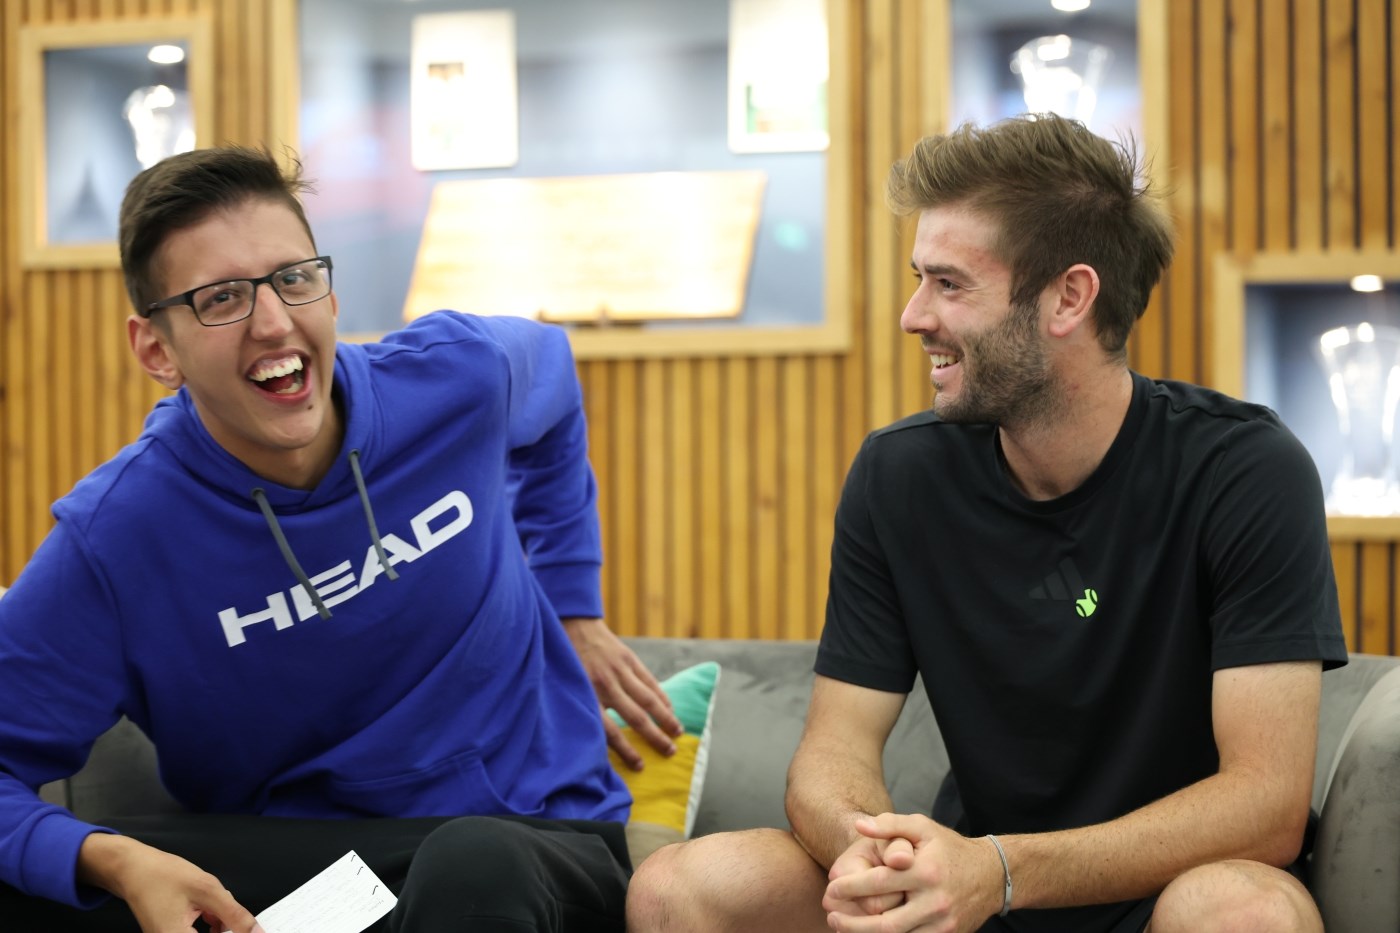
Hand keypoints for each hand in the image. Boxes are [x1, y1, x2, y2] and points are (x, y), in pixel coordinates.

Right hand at [77, 833, 261, 932]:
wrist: (133, 869)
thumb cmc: (164, 875)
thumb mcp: (207, 890)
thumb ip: (234, 914)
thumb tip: (256, 932)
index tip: (248, 930)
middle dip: (223, 927)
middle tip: (218, 910)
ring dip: (218, 925)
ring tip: (208, 907)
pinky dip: (208, 923)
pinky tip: (208, 911)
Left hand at [562, 617, 682, 768]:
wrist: (571, 624)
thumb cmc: (565, 663)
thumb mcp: (566, 689)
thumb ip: (581, 711)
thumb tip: (593, 741)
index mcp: (587, 696)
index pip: (610, 732)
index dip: (626, 751)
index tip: (640, 766)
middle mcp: (605, 685)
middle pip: (636, 718)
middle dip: (655, 738)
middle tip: (669, 753)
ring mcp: (619, 671)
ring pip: (648, 700)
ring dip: (666, 718)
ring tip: (678, 732)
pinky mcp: (628, 659)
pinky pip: (649, 681)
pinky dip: (662, 696)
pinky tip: (670, 708)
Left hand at [822, 814, 1001, 932]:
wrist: (991, 875)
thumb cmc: (949, 848)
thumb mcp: (922, 827)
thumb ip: (890, 824)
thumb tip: (860, 826)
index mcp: (925, 871)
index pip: (879, 882)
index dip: (851, 887)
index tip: (831, 887)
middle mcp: (934, 901)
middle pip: (885, 923)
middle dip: (853, 923)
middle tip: (831, 915)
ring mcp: (942, 923)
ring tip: (843, 928)